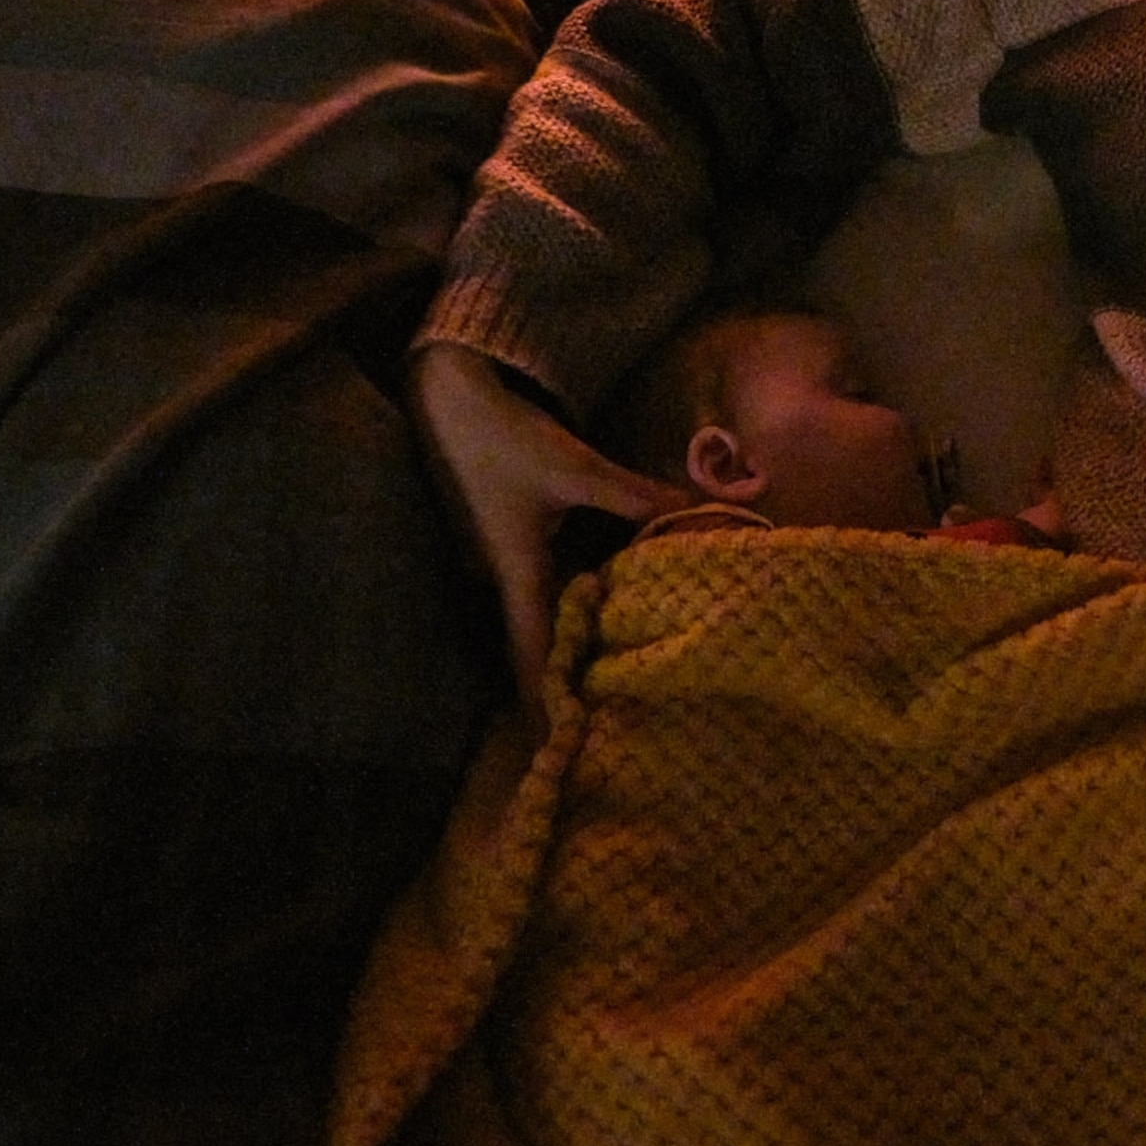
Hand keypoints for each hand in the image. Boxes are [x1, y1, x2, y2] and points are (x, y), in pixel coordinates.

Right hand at [409, 342, 682, 708]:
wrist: (447, 397)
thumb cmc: (506, 437)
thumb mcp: (575, 468)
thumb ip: (635, 496)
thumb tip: (698, 511)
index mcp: (515, 571)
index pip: (530, 653)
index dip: (543, 702)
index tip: (558, 748)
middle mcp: (499, 578)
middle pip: (535, 642)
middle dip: (565, 682)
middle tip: (603, 722)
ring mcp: (495, 562)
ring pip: (538, 615)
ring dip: (567, 645)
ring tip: (609, 682)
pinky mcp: (502, 542)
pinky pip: (538, 588)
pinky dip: (568, 607)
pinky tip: (601, 612)